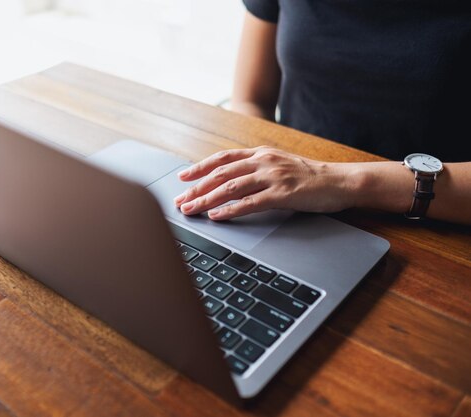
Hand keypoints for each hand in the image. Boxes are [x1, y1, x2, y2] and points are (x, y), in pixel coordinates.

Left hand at [174, 147, 359, 219]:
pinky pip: (250, 203)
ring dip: (207, 199)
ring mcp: (272, 176)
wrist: (339, 181)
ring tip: (191, 209)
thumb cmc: (309, 177)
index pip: (223, 158)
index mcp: (261, 153)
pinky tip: (216, 216)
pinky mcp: (282, 194)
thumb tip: (230, 180)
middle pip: (221, 173)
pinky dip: (230, 210)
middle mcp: (263, 161)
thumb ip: (256, 168)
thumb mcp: (279, 165)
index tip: (182, 177)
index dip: (200, 168)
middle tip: (179, 200)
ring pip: (231, 187)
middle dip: (196, 188)